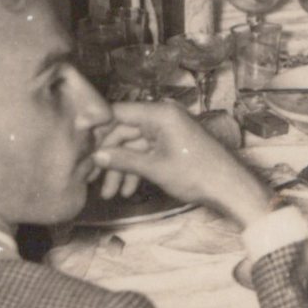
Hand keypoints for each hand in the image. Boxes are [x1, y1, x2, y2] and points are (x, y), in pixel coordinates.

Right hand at [92, 101, 271, 225]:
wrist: (229, 187)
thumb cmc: (196, 174)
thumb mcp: (154, 168)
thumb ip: (123, 160)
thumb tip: (96, 156)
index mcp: (159, 113)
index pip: (117, 113)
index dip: (96, 129)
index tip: (78, 145)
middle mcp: (163, 116)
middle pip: (123, 131)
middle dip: (108, 157)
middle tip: (92, 178)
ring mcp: (168, 130)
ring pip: (134, 146)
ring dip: (121, 169)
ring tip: (110, 194)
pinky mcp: (172, 143)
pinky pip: (147, 152)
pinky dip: (137, 169)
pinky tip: (126, 190)